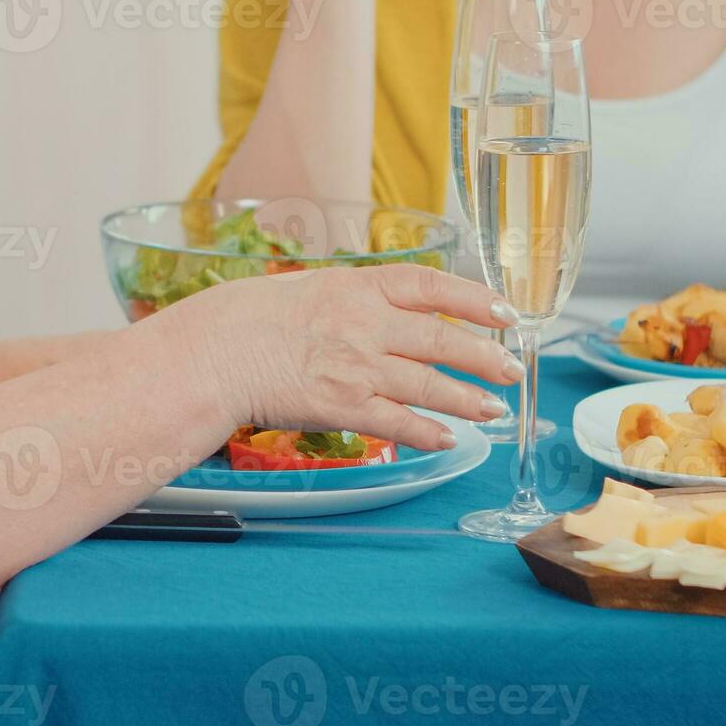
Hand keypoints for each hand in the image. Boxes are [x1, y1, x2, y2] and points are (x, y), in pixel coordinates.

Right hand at [165, 264, 522, 450]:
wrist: (214, 353)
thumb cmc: (251, 319)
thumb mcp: (310, 288)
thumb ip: (357, 298)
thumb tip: (396, 310)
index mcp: (357, 286)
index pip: (432, 286)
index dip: (476, 298)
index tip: (506, 312)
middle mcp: (365, 324)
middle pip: (441, 339)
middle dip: (484, 356)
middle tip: (511, 368)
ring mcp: (357, 367)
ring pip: (429, 384)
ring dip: (467, 399)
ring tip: (493, 408)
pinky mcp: (343, 407)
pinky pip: (397, 423)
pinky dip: (427, 432)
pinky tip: (447, 440)